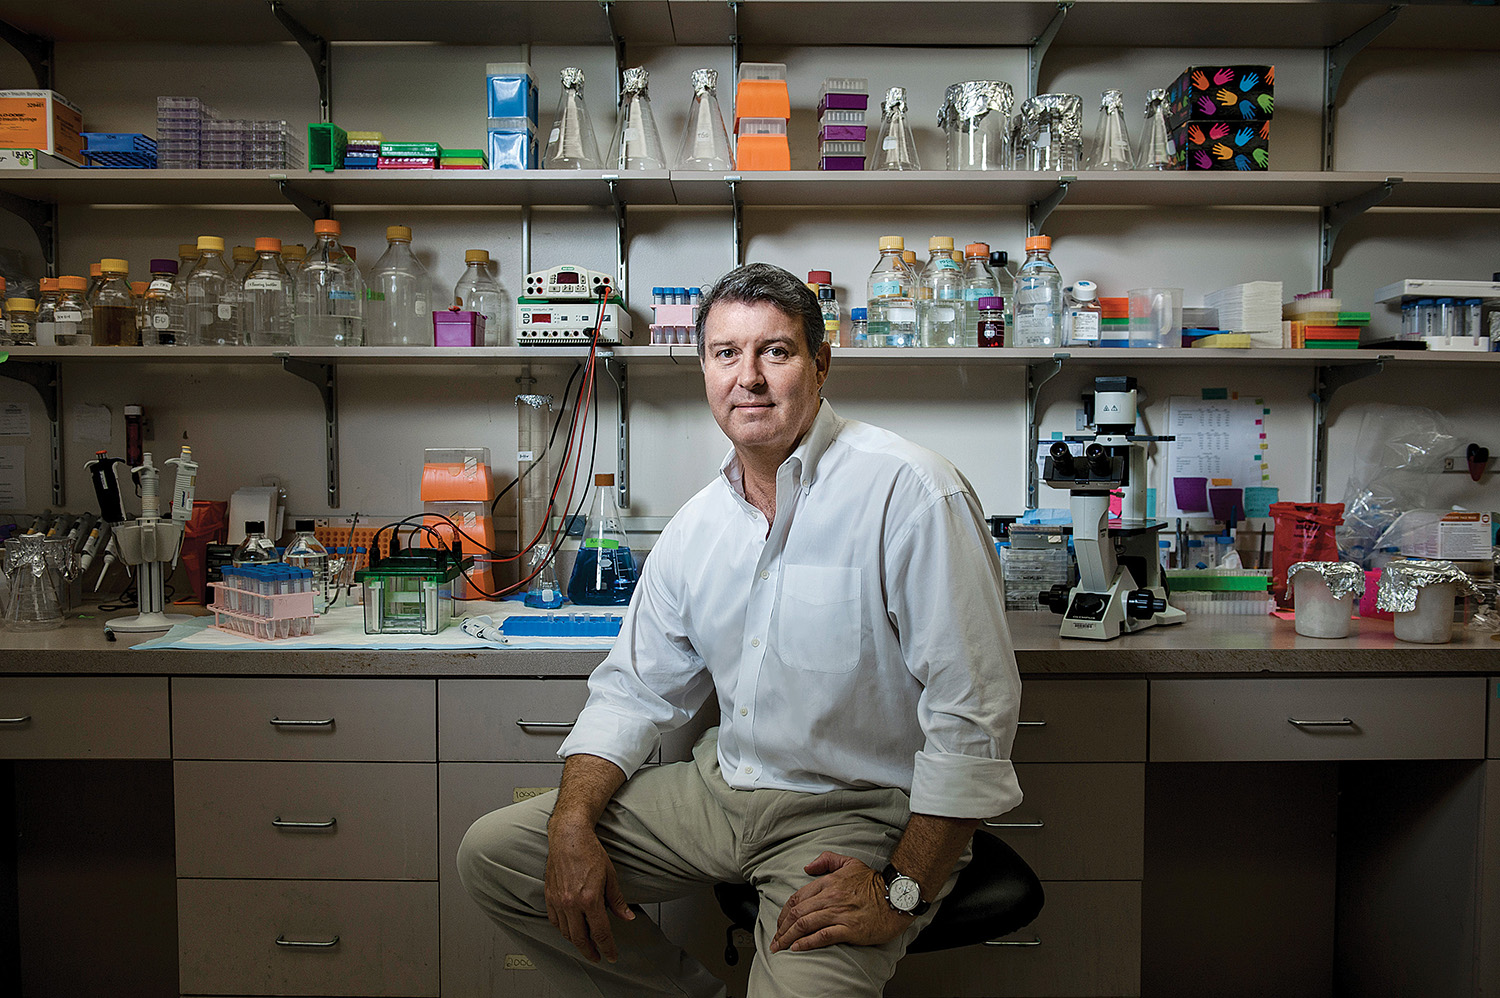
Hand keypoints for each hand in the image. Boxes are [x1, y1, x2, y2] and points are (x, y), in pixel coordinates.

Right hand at [544, 820, 634, 962]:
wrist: (569, 837)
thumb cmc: (589, 852)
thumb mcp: (610, 876)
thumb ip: (617, 901)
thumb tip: (627, 917)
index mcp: (590, 899)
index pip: (600, 933)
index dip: (608, 948)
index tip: (612, 956)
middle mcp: (572, 903)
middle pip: (581, 939)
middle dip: (591, 951)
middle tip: (598, 956)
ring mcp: (558, 901)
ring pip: (566, 933)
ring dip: (577, 942)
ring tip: (585, 945)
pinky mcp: (549, 896)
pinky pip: (554, 921)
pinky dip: (563, 930)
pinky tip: (570, 930)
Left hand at [769, 851, 911, 953]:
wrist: (897, 896)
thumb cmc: (875, 882)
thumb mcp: (850, 863)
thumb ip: (827, 860)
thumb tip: (807, 867)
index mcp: (828, 882)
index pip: (798, 898)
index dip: (784, 912)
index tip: (780, 923)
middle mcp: (830, 898)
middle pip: (797, 913)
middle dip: (782, 928)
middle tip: (775, 939)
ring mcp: (839, 914)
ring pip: (805, 925)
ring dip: (788, 937)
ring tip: (780, 946)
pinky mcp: (849, 929)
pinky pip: (822, 936)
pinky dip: (806, 943)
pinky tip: (797, 948)